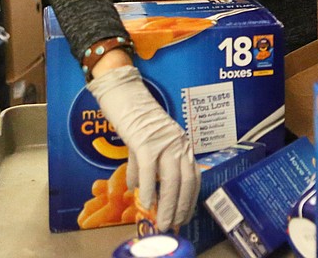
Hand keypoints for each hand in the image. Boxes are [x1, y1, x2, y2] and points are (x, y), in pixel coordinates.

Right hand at [87, 65, 198, 230]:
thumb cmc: (135, 118)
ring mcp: (164, 141)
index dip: (189, 198)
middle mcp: (178, 142)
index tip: (184, 216)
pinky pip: (150, 169)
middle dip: (180, 207)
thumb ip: (143, 167)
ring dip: (167, 204)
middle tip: (173, 224)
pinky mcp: (146, 140)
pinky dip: (149, 188)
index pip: (193, 176)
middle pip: (186, 180)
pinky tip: (145, 203)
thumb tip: (138, 188)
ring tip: (161, 221)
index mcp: (181, 144)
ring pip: (171, 178)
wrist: (124, 94)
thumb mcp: (144, 144)